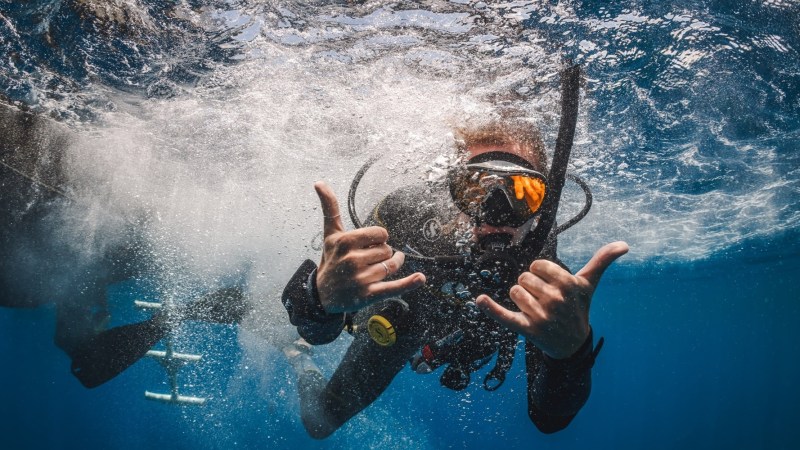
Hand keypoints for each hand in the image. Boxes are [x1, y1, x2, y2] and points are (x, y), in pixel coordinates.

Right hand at [314, 181, 425, 312]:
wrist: (322, 295)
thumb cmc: (331, 260)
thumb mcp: (330, 234)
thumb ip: (329, 208)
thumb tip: (319, 182)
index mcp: (345, 242)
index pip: (381, 234)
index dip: (379, 239)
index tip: (368, 245)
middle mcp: (352, 260)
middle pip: (387, 250)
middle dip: (382, 254)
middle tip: (367, 261)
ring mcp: (360, 279)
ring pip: (392, 266)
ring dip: (389, 267)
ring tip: (374, 272)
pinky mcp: (368, 295)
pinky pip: (393, 287)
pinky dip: (408, 283)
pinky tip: (420, 278)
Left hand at [476, 241, 628, 358]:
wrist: (572, 344)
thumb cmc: (578, 308)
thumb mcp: (589, 285)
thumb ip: (602, 261)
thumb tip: (624, 244)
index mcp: (569, 286)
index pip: (538, 264)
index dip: (541, 273)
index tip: (551, 284)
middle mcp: (556, 301)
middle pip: (525, 277)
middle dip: (531, 285)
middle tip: (545, 300)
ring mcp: (541, 316)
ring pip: (515, 291)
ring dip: (521, 298)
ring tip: (536, 309)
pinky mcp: (526, 329)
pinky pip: (504, 315)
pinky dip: (491, 308)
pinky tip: (480, 299)